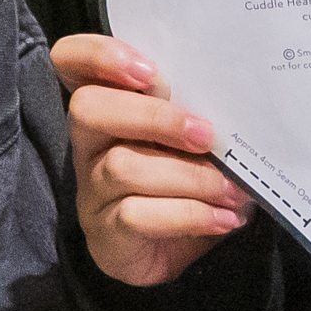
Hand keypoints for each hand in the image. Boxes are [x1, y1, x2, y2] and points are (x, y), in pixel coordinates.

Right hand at [53, 34, 255, 285]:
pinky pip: (136, 215)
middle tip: (207, 135)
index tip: (148, 71)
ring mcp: (91, 187)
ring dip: (189, 176)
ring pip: (123, 166)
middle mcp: (89, 143)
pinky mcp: (104, 230)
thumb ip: (197, 114)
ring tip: (232, 190)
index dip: (97, 55)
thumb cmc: (184, 184)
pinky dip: (189, 214)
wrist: (169, 255)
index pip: (70, 60)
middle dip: (154, 116)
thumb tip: (240, 106)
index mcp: (109, 106)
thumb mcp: (191, 142)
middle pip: (90, 108)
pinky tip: (224, 218)